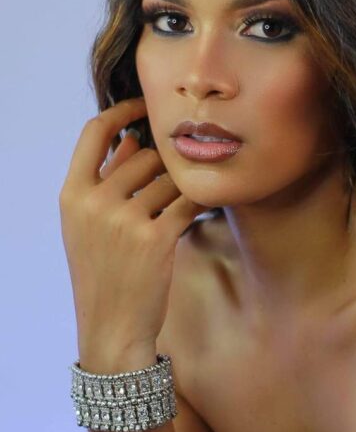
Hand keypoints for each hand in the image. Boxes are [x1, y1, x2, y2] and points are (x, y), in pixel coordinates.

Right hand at [59, 96, 206, 363]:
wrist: (112, 327)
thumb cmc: (104, 273)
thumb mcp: (88, 225)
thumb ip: (107, 180)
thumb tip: (131, 138)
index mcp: (72, 195)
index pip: (94, 131)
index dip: (122, 110)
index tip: (146, 104)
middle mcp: (94, 203)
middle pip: (144, 156)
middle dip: (163, 169)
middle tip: (172, 190)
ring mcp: (124, 220)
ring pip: (169, 178)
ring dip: (183, 188)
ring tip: (183, 207)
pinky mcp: (157, 239)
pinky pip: (189, 202)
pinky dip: (202, 202)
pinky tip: (207, 207)